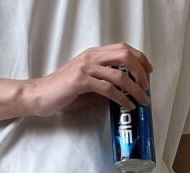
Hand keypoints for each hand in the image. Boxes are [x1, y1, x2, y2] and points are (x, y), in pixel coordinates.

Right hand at [23, 42, 152, 116]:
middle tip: (147, 87)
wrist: (40, 96)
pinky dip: (121, 98)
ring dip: (135, 89)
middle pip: (124, 55)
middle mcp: (91, 57)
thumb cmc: (63, 93)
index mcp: (93, 55)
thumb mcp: (88, 88)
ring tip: (142, 101)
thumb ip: (105, 88)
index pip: (122, 48)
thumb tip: (124, 95)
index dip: (139, 58)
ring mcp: (86, 68)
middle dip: (140, 71)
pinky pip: (108, 88)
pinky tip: (127, 105)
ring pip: (119, 74)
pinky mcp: (81, 81)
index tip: (149, 72)